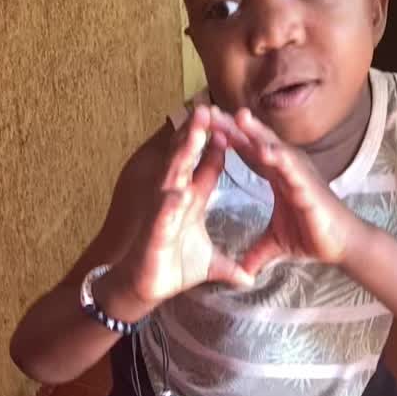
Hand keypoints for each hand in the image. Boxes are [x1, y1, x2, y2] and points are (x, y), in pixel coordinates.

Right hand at [111, 105, 253, 308]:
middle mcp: (175, 199)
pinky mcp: (154, 235)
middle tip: (209, 106)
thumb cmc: (174, 269)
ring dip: (183, 155)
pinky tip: (180, 190)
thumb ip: (230, 265)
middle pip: (188, 160)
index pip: (206, 165)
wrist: (146, 289)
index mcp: (190, 199)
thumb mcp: (211, 263)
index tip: (232, 122)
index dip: (219, 144)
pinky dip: (170, 203)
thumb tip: (250, 277)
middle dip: (198, 134)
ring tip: (194, 131)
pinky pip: (163, 216)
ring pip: (173, 177)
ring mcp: (163, 213)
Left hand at [209, 105, 358, 277]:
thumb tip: (243, 272)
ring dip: (255, 132)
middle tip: (208, 110)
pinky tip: (263, 149)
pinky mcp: (309, 185)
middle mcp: (287, 168)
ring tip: (235, 116)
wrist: (341, 247)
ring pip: (273, 147)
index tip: (204, 126)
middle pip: (255, 141)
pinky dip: (278, 157)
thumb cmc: (313, 238)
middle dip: (233, 126)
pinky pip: (291, 168)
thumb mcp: (275, 245)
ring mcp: (299, 173)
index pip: (248, 152)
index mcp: (277, 176)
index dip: (228, 138)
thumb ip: (256, 253)